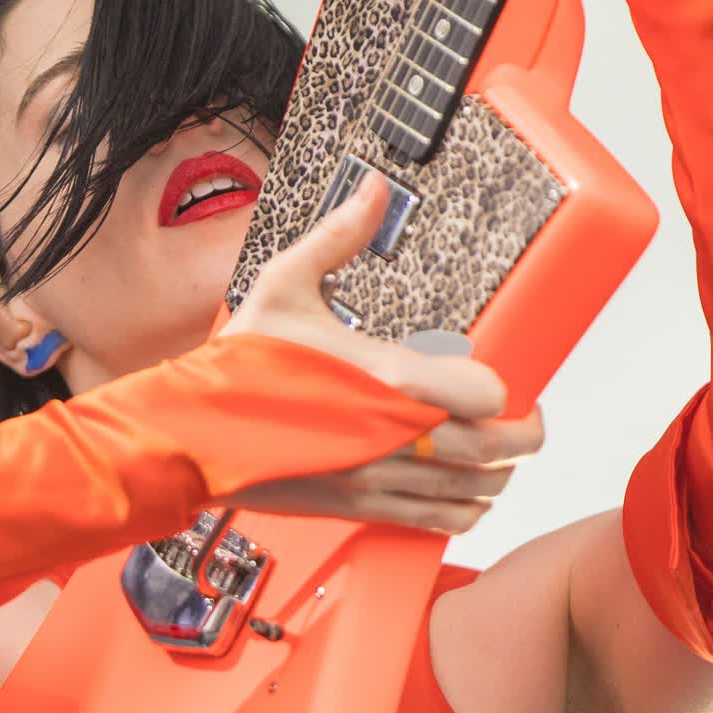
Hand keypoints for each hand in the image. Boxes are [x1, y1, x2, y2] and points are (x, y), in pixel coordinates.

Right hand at [221, 174, 541, 533]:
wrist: (188, 435)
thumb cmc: (234, 368)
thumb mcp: (284, 285)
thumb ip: (338, 237)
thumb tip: (371, 189)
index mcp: (382, 379)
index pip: (484, 394)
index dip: (503, 386)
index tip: (499, 376)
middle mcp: (391, 437)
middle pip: (497, 450)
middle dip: (523, 434)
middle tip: (523, 414)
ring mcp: (379, 480)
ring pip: (478, 492)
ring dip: (499, 473)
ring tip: (495, 447)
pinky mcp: (363, 510)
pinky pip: (443, 522)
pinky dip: (467, 509)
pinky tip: (461, 486)